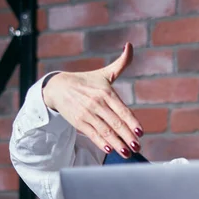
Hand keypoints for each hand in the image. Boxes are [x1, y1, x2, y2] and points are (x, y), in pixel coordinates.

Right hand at [42, 43, 142, 157]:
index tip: (140, 133)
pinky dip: (100, 142)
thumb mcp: (104, 73)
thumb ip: (121, 63)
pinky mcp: (78, 122)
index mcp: (106, 92)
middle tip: (137, 147)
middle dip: (127, 137)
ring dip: (117, 144)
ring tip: (127, 152)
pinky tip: (109, 149)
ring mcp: (87, 113)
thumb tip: (130, 46)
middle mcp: (97, 103)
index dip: (132, 122)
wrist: (57, 87)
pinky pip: (92, 134)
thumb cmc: (86, 81)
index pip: (123, 110)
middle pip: (115, 123)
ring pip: (105, 131)